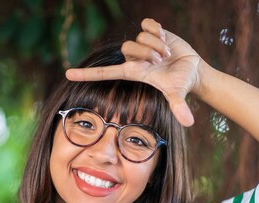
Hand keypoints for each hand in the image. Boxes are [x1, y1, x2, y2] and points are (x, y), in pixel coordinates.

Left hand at [66, 18, 201, 126]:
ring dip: (157, 44)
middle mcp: (133, 59)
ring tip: (167, 54)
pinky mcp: (150, 32)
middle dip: (148, 53)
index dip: (86, 74)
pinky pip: (147, 24)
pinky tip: (165, 38)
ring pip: (140, 36)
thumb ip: (179, 107)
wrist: (191, 70)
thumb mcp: (177, 94)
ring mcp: (141, 45)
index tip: (67, 75)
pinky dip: (158, 29)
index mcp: (133, 72)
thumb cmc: (180, 84)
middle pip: (128, 48)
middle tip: (162, 61)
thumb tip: (189, 123)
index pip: (104, 73)